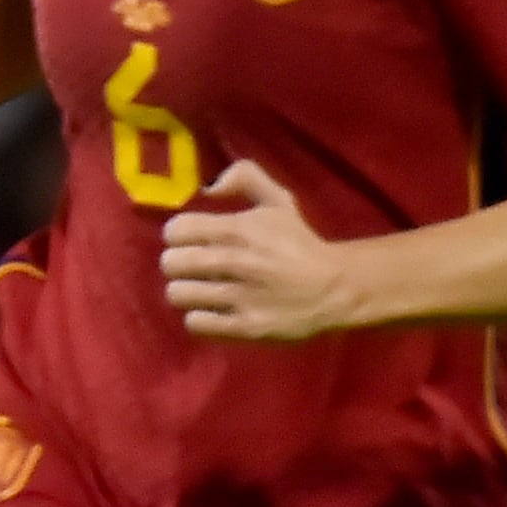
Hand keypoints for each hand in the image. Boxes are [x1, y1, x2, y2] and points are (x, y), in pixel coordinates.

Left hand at [159, 160, 352, 342]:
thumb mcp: (278, 200)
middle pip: (170, 263)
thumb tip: (208, 187)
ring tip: (200, 290)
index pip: (175, 230)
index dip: (177, 234)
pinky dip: (198, 318)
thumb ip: (244, 178)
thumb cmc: (299, 243)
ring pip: (178, 294)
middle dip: (177, 263)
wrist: (336, 288)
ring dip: (186, 292)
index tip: (189, 240)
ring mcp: (240, 298)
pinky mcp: (246, 328)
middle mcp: (234, 262)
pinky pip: (196, 324)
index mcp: (238, 229)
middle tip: (192, 267)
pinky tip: (212, 311)